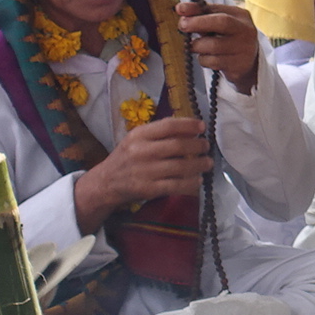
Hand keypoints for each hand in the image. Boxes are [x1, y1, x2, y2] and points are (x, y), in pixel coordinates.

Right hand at [75, 117, 212, 229]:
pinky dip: (190, 183)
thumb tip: (190, 126)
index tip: (202, 126)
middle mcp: (141, 151)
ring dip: (199, 164)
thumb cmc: (127, 158)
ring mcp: (145, 171)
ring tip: (208, 163)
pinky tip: (197, 181)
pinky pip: (176, 186)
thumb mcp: (136, 140)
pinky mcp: (148, 189)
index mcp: (139, 135)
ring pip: (180, 166)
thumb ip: (159, 132)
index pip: (168, 126)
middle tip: (206, 147)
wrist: (106, 183)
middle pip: (178, 146)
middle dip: (198, 145)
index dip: (189, 125)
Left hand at [176, 0, 261, 93]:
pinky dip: (204, 59)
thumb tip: (181, 8)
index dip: (196, 8)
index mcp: (240, 15)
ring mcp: (244, 48)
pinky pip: (213, 61)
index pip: (217, 8)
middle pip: (221, 22)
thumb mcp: (219, 24)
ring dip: (198, 45)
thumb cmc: (228, 39)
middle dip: (198, 23)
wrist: (248, 63)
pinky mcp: (239, 65)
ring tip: (195, 46)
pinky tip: (206, 57)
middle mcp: (245, 30)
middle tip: (182, 26)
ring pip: (214, 45)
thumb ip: (202, 15)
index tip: (179, 9)